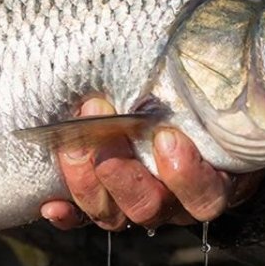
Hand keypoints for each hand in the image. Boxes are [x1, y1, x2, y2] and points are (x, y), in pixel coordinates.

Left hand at [42, 98, 264, 231]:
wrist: (202, 108)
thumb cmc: (205, 97)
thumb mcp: (214, 93)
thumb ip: (206, 81)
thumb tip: (205, 46)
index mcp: (211, 180)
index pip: (203, 196)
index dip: (186, 175)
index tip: (167, 136)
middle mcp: (173, 201)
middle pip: (149, 207)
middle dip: (123, 173)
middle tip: (105, 127)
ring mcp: (135, 203)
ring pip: (112, 215)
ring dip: (87, 180)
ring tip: (71, 143)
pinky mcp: (103, 202)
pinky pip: (82, 219)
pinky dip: (67, 213)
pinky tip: (51, 204)